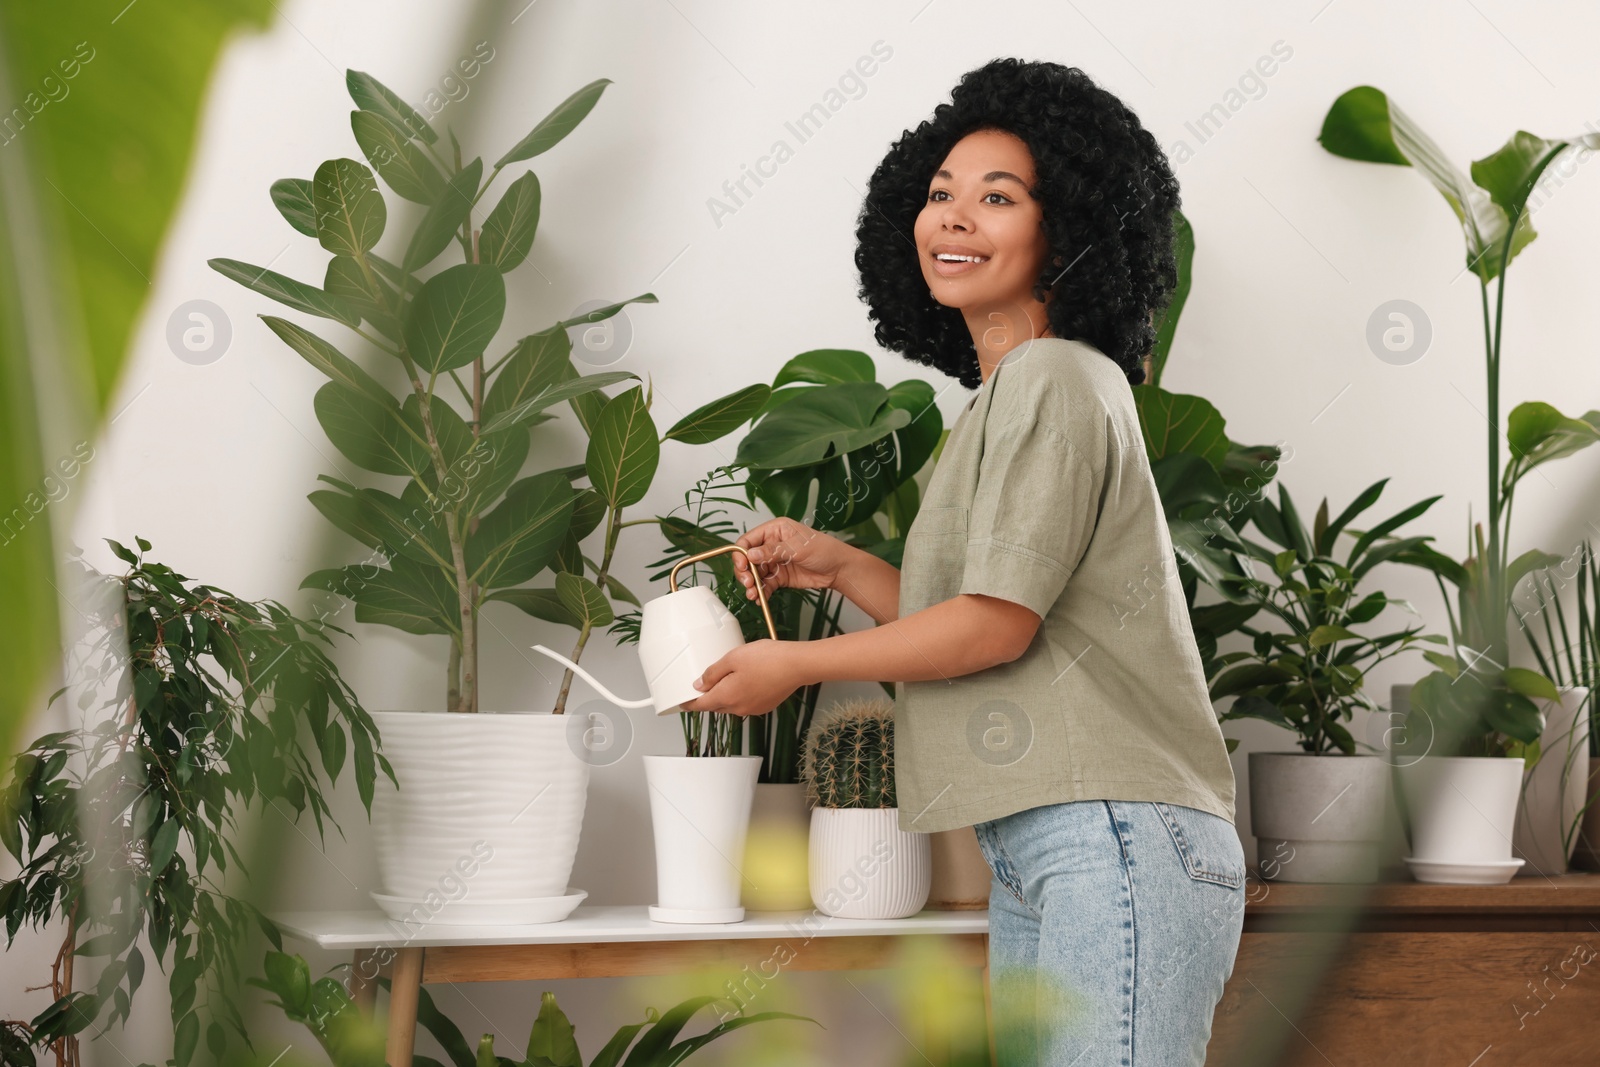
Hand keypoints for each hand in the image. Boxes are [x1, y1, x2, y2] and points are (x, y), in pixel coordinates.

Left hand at [677, 639, 803, 717]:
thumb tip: (699, 685)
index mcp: (727, 697)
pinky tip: (746, 680)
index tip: (682, 702)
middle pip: (715, 706)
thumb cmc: (767, 659)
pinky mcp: (765, 706)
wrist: (797, 665)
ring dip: (725, 695)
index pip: (700, 706)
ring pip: (731, 705)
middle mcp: (738, 708)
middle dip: (708, 697)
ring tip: (728, 676)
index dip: (689, 704)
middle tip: (704, 683)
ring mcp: (753, 709)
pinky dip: (740, 695)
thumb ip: (713, 673)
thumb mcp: (733, 658)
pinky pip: (745, 703)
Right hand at [731, 518, 854, 602]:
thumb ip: (774, 551)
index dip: (741, 553)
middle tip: (748, 583)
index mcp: (775, 530)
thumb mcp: (798, 548)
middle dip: (745, 572)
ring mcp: (775, 562)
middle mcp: (772, 545)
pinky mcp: (780, 577)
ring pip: (755, 573)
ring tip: (753, 594)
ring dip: (752, 585)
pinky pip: (765, 584)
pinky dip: (761, 592)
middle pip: (748, 559)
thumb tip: (751, 554)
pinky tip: (760, 598)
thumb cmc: (824, 549)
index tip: (742, 566)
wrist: (840, 569)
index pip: (748, 540)